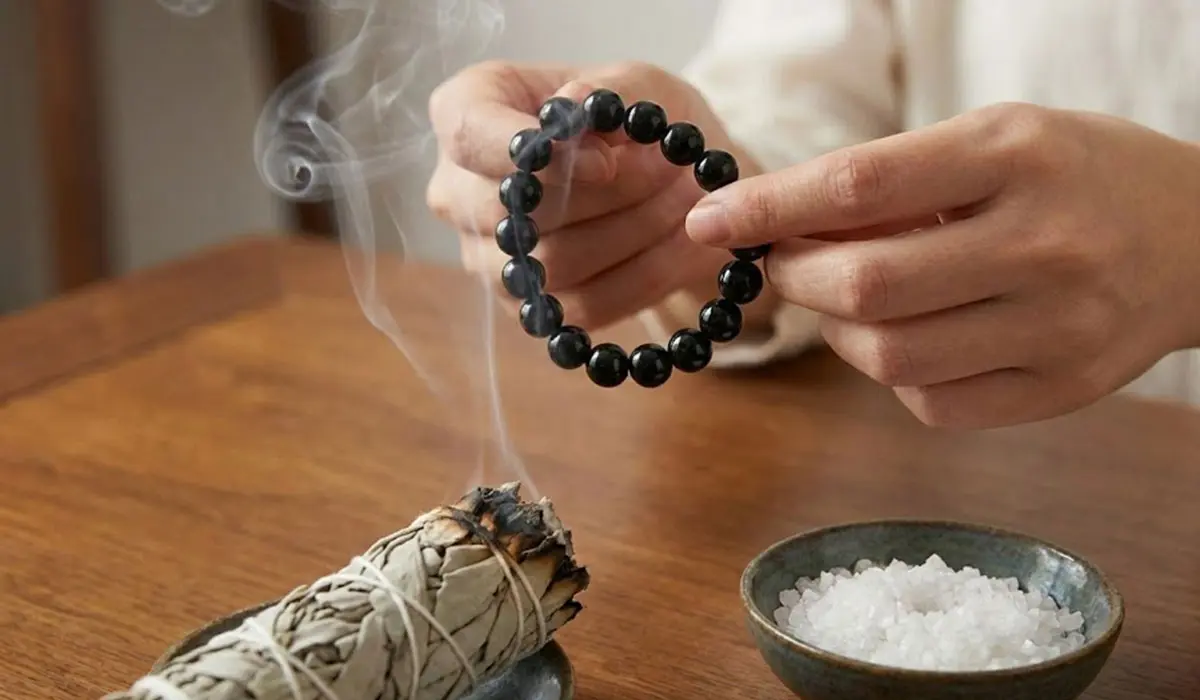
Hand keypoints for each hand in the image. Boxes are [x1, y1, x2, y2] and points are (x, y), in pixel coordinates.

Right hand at [426, 60, 777, 330]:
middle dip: (606, 195)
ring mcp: (489, 257)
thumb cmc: (634, 119)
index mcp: (467, 114)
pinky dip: (648, 273)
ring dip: (637, 230)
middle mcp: (459, 191)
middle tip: (670, 168)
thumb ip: (607, 90)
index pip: (469, 133)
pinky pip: (587, 305)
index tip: (604, 160)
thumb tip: (573, 106)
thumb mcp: (637, 82)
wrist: (665, 179)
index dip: (535, 152)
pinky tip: (685, 241)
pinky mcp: (531, 306)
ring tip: (687, 197)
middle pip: (516, 210)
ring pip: (556, 262)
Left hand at [685, 102, 1199, 427]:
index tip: (711, 219)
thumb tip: (779, 228)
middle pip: (864, 286)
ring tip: (854, 298)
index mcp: (1016, 156)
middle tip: (786, 263)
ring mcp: (1059, 327)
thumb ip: (892, 183)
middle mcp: (1043, 244)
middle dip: (797, 278)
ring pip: (889, 357)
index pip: (859, 184)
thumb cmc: (1075, 175)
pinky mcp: (1063, 389)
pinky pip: (932, 403)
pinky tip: (914, 336)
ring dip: (838, 331)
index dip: (768, 208)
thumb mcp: (992, 142)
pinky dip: (895, 374)